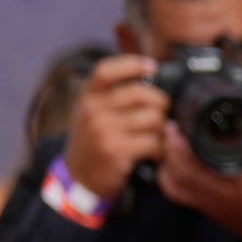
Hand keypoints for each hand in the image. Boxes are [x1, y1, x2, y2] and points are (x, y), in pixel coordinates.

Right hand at [61, 55, 168, 201]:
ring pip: (153, 120)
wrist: (79, 177)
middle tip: (161, 115)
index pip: (106, 70)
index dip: (132, 64)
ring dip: (162, 131)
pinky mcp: (117, 151)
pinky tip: (153, 154)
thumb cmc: (93, 141)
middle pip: (141, 94)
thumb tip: (149, 74)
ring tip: (155, 138)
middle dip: (160, 104)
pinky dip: (160, 150)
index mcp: (87, 96)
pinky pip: (154, 143)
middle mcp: (93, 110)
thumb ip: (112, 96)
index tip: (152, 66)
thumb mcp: (92, 113)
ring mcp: (104, 130)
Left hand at [155, 128, 241, 241]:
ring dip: (166, 160)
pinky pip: (176, 193)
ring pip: (176, 182)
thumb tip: (235, 118)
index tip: (180, 126)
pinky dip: (166, 177)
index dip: (186, 143)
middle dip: (171, 146)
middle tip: (170, 129)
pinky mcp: (205, 210)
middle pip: (184, 170)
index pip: (207, 160)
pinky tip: (170, 164)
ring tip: (169, 143)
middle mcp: (228, 194)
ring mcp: (214, 204)